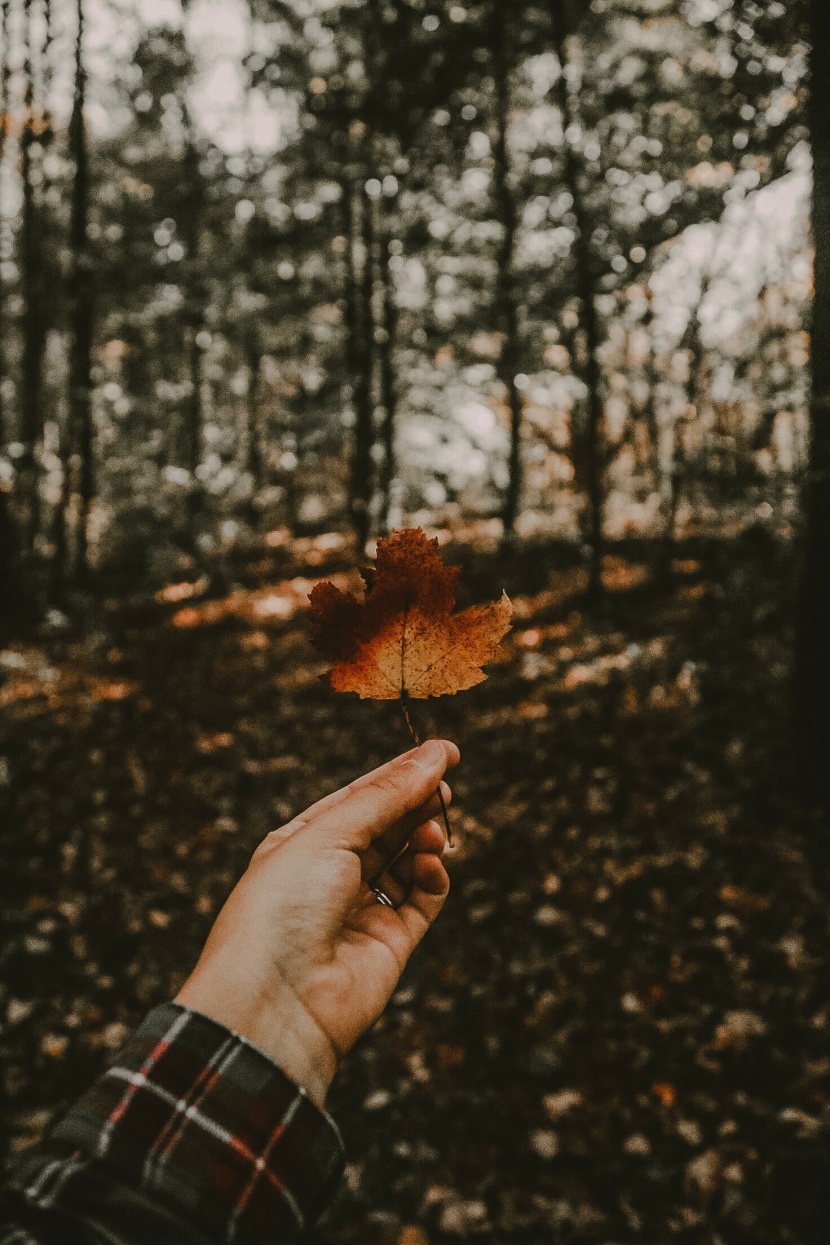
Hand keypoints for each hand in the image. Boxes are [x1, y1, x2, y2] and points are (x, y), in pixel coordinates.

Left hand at [175, 738, 458, 1107]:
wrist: (275, 1006)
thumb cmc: (281, 911)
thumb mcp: (327, 836)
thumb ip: (384, 797)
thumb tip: (432, 757)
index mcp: (303, 843)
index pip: (360, 797)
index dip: (400, 773)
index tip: (444, 752)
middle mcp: (331, 875)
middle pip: (388, 826)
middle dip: (418, 803)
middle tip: (447, 785)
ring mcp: (361, 910)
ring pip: (407, 859)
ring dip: (425, 838)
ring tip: (435, 830)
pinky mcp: (389, 944)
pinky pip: (422, 900)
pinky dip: (433, 878)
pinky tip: (431, 864)